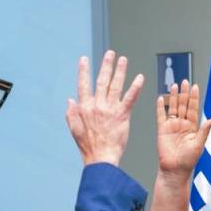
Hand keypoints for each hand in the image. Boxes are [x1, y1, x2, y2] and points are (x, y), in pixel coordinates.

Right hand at [66, 50, 144, 165]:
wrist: (101, 157)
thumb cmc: (88, 146)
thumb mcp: (74, 129)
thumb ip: (71, 113)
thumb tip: (70, 100)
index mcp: (84, 108)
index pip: (83, 85)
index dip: (83, 71)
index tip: (84, 59)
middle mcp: (97, 105)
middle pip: (102, 81)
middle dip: (106, 66)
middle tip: (110, 54)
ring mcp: (110, 109)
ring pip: (115, 86)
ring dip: (120, 71)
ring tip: (123, 60)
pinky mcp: (122, 115)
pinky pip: (130, 98)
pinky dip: (135, 87)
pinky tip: (140, 78)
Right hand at [155, 80, 210, 177]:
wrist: (174, 170)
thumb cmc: (187, 160)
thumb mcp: (199, 144)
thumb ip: (204, 130)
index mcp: (192, 127)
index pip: (193, 109)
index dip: (193, 98)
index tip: (194, 87)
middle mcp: (182, 125)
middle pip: (183, 105)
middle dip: (184, 93)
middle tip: (185, 82)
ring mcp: (172, 126)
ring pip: (173, 108)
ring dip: (173, 97)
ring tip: (174, 86)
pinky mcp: (162, 130)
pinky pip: (161, 116)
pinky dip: (160, 107)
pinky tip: (160, 98)